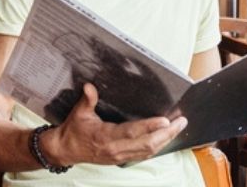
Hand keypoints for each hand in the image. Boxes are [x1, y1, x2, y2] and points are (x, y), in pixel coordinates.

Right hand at [45, 83, 185, 166]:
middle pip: (147, 144)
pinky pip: (144, 154)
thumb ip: (87, 99)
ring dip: (165, 140)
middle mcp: (115, 149)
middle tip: (181, 122)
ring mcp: (120, 156)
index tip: (165, 120)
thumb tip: (90, 87)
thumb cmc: (73, 131)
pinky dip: (157, 146)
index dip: (150, 127)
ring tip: (178, 127)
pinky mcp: (121, 159)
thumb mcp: (78, 113)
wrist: (66, 150)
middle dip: (166, 133)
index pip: (132, 132)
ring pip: (148, 151)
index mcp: (105, 137)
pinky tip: (165, 138)